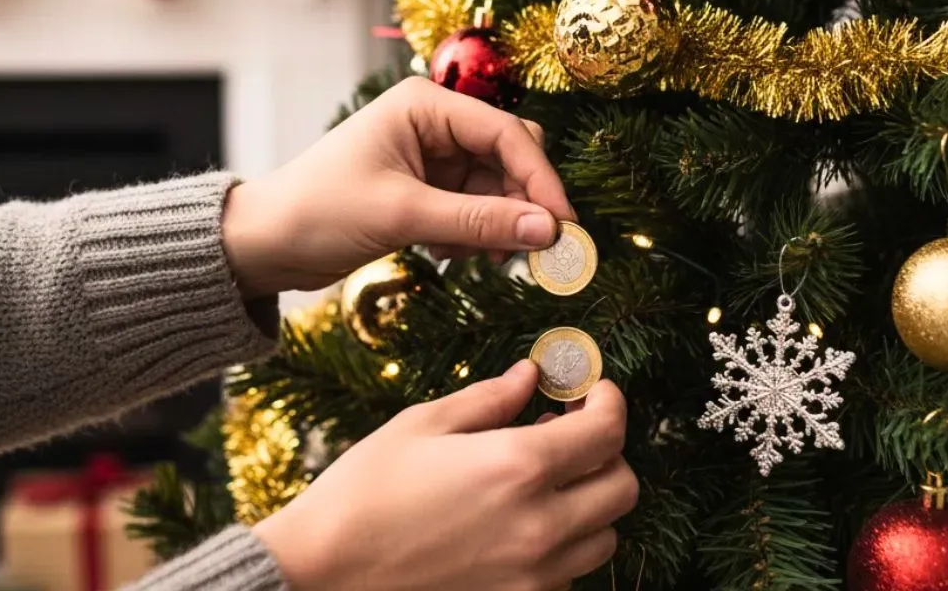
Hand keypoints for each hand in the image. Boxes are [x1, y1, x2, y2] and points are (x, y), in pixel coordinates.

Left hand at [222, 77, 575, 294]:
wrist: (264, 244)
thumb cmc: (320, 212)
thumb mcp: (404, 216)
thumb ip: (480, 222)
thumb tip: (550, 231)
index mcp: (425, 105)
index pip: (506, 133)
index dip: (540, 179)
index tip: (563, 226)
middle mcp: (434, 124)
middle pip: (509, 157)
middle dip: (521, 203)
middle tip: (530, 252)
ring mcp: (432, 158)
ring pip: (497, 189)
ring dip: (496, 226)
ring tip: (474, 259)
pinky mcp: (427, 191)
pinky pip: (476, 210)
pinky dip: (475, 236)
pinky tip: (448, 256)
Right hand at [253, 361, 637, 590]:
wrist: (324, 571)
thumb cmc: (366, 490)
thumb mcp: (423, 425)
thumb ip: (490, 398)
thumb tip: (530, 376)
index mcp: (519, 466)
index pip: (608, 432)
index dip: (610, 403)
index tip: (595, 393)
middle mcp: (540, 525)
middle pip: (623, 488)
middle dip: (607, 454)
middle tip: (570, 435)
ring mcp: (533, 574)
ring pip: (604, 538)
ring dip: (590, 505)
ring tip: (547, 483)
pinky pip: (568, 575)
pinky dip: (562, 547)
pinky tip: (522, 525)